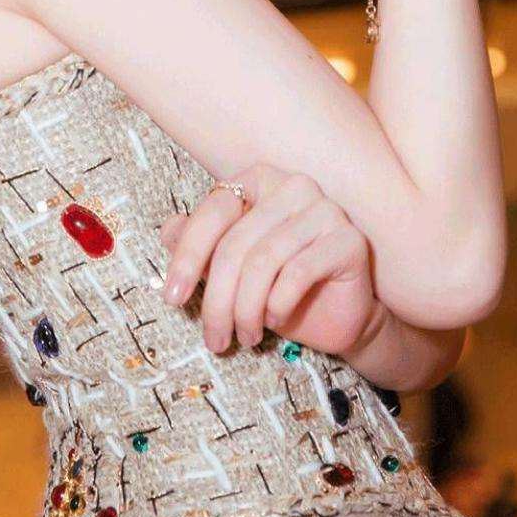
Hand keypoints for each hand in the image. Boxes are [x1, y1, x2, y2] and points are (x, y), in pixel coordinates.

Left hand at [159, 159, 376, 356]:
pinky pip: (297, 273)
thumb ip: (199, 243)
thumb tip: (168, 230)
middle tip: (213, 337)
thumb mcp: (231, 268)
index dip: (187, 256)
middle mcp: (293, 186)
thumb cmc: (278, 288)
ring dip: (245, 310)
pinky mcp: (348, 240)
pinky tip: (275, 320)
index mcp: (260, 179)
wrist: (337, 317)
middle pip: (236, 244)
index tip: (171, 298)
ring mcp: (325, 210)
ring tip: (244, 337)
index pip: (214, 211)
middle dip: (217, 299)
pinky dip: (277, 305)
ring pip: (263, 262)